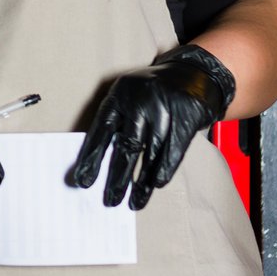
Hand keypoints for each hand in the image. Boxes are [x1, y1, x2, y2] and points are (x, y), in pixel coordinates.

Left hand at [69, 44, 236, 209]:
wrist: (193, 72)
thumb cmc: (153, 93)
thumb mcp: (129, 98)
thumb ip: (117, 123)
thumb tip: (99, 164)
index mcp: (120, 96)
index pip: (101, 130)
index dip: (92, 157)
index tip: (83, 180)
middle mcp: (141, 101)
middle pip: (127, 145)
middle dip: (117, 177)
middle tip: (110, 200)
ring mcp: (165, 108)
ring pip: (151, 152)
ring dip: (142, 181)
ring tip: (134, 203)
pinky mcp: (187, 116)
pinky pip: (174, 149)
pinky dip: (165, 169)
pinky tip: (155, 185)